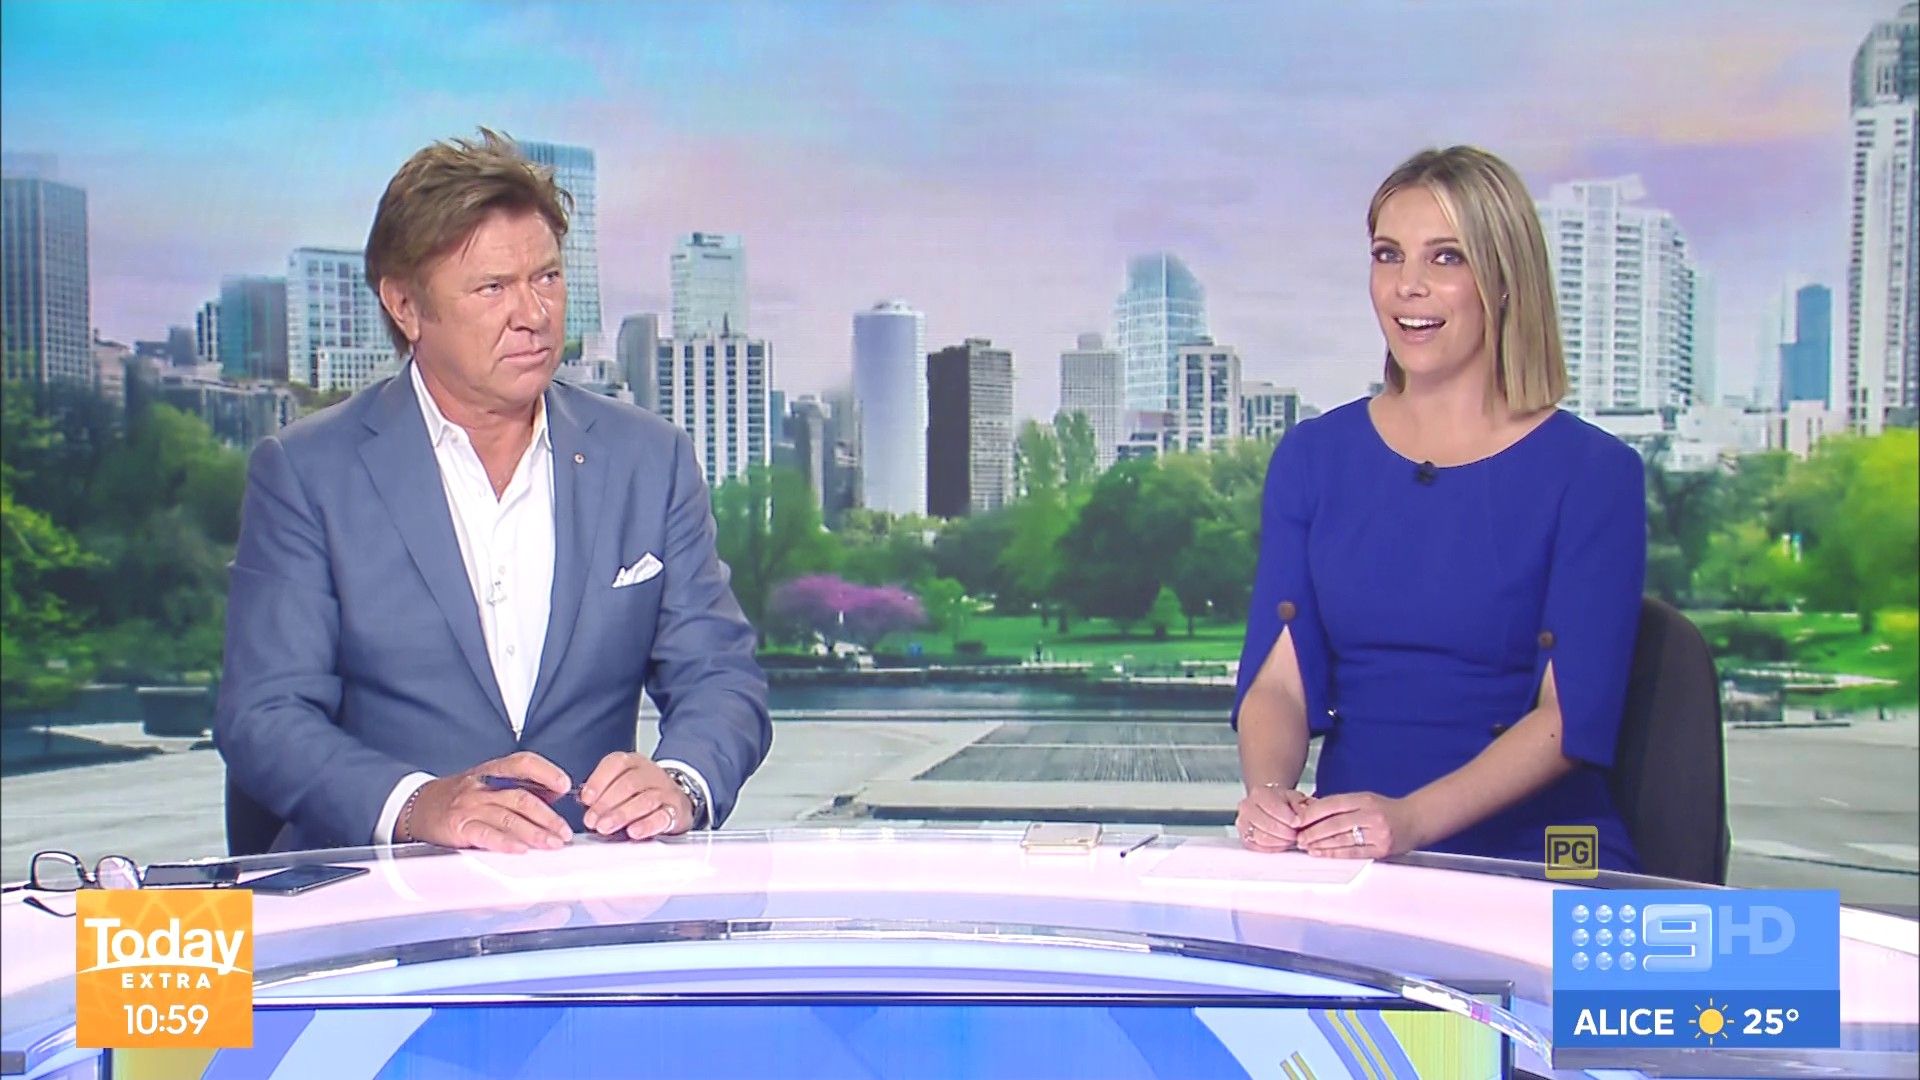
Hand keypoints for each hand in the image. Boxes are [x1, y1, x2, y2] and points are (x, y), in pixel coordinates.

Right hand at [404, 751, 572, 852]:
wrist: (419, 806)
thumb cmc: (460, 796)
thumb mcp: (489, 783)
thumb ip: (520, 787)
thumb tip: (555, 794)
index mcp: (492, 771)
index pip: (523, 763)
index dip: (546, 772)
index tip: (565, 785)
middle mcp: (482, 786)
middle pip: (521, 797)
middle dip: (548, 817)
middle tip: (564, 832)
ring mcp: (469, 806)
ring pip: (508, 817)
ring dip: (535, 833)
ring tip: (552, 843)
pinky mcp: (459, 827)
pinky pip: (486, 835)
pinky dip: (505, 843)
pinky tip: (521, 849)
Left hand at [580, 752, 692, 840]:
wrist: (676, 800)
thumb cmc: (642, 793)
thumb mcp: (623, 783)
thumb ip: (604, 791)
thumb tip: (585, 803)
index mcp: (634, 762)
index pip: (617, 763)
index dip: (599, 781)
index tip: (586, 799)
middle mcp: (651, 774)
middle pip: (629, 784)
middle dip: (606, 803)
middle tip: (592, 820)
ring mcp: (665, 791)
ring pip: (645, 800)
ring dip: (621, 815)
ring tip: (605, 827)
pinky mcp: (675, 811)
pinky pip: (662, 817)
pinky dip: (646, 825)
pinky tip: (633, 832)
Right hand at [1235, 783, 1312, 852]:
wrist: (1270, 806)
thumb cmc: (1282, 802)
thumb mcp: (1295, 798)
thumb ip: (1300, 805)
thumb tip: (1302, 816)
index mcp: (1259, 793)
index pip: (1273, 807)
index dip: (1288, 817)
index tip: (1298, 823)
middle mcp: (1247, 807)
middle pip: (1267, 825)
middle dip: (1286, 832)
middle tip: (1297, 834)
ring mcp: (1243, 823)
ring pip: (1262, 838)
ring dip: (1281, 841)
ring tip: (1291, 839)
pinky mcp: (1245, 839)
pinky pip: (1259, 848)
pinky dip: (1274, 848)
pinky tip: (1282, 842)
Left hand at [1292, 792, 1420, 858]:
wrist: (1416, 820)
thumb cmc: (1386, 810)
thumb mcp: (1366, 800)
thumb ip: (1342, 806)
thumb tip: (1311, 813)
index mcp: (1365, 799)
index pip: (1333, 804)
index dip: (1312, 813)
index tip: (1298, 820)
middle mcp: (1371, 815)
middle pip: (1335, 823)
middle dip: (1313, 831)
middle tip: (1298, 837)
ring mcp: (1378, 833)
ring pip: (1342, 839)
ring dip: (1320, 844)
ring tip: (1305, 846)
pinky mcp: (1382, 849)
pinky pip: (1353, 852)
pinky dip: (1334, 853)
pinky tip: (1321, 853)